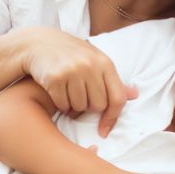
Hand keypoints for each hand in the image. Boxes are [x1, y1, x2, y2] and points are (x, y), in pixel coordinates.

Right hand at [21, 27, 136, 135]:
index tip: (104, 130)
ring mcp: (72, 71)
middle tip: (80, 97)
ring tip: (68, 93)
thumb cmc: (71, 54)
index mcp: (104, 63)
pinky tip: (58, 93)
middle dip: (88, 107)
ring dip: (73, 107)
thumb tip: (135, 94)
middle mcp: (90, 66)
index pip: (117, 98)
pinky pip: (63, 105)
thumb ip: (112, 79)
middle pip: (98, 106)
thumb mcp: (95, 60)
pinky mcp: (55, 77)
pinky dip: (60, 104)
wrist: (39, 43)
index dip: (112, 117)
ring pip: (79, 107)